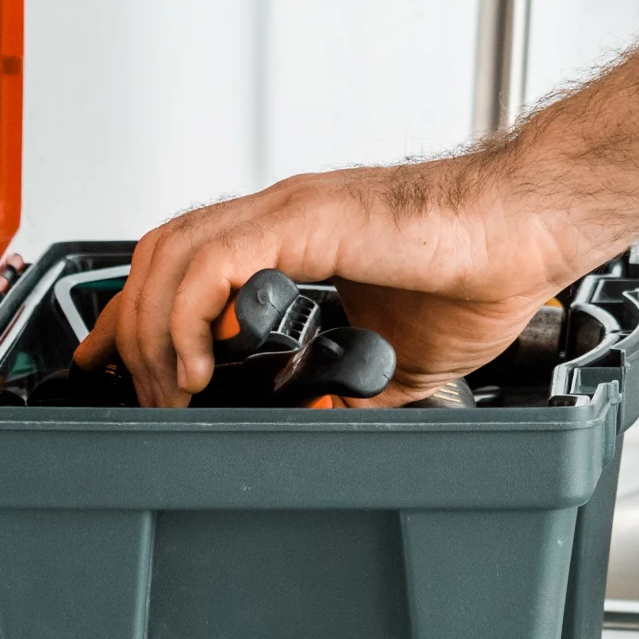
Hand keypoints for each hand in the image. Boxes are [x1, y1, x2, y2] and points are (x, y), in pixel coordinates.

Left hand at [73, 158, 573, 405]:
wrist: (527, 229)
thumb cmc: (482, 272)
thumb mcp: (400, 360)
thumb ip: (350, 390)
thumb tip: (314, 427)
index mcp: (297, 236)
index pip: (183, 256)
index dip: (135, 309)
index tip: (111, 361)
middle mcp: (281, 215)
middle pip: (159, 252)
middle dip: (126, 326)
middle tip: (134, 392)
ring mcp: (290, 211)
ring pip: (173, 251)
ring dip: (151, 326)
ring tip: (168, 387)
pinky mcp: (309, 220)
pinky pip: (216, 260)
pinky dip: (189, 314)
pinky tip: (199, 363)